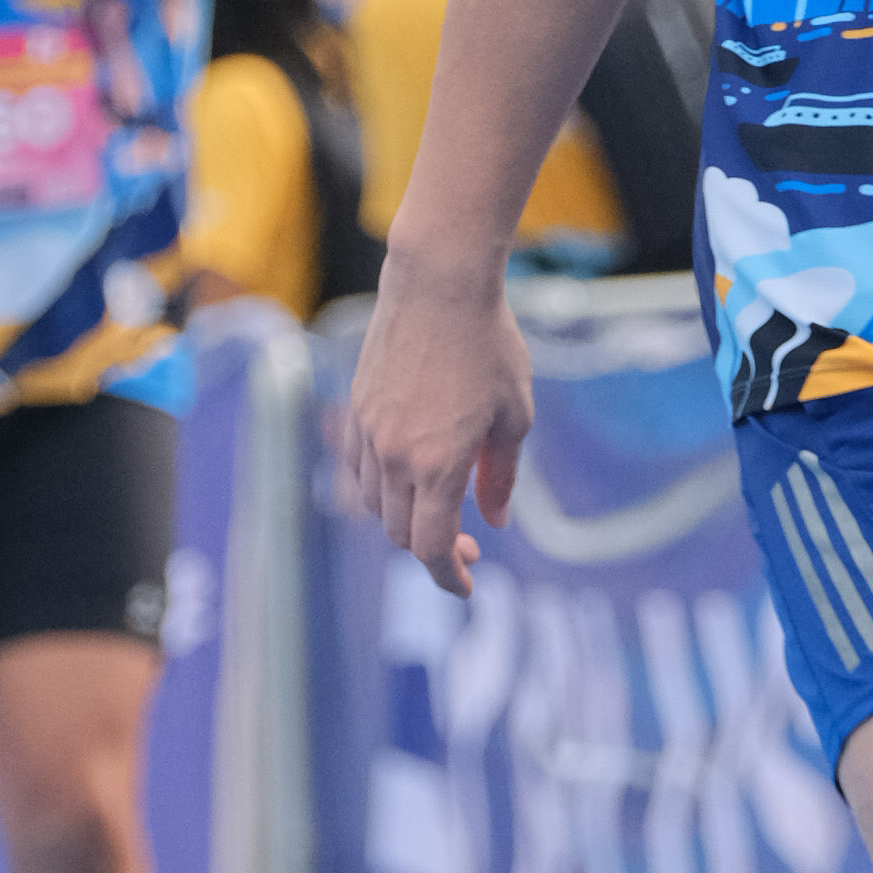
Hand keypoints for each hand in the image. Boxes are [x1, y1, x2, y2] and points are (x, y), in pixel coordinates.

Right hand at [345, 257, 534, 596]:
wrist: (437, 285)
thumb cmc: (488, 345)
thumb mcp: (515, 415)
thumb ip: (501, 476)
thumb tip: (495, 520)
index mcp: (438, 465)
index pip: (431, 548)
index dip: (449, 577)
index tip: (468, 588)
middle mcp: (394, 457)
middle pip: (400, 534)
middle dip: (434, 551)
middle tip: (470, 544)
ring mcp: (369, 433)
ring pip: (374, 506)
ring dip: (405, 521)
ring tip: (440, 509)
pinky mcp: (357, 410)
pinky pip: (360, 471)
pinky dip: (383, 491)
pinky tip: (411, 477)